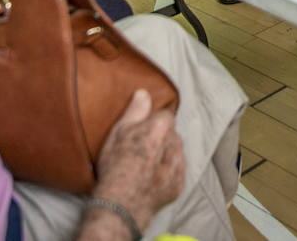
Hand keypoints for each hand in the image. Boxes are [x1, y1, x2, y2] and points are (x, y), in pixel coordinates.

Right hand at [87, 90, 185, 236]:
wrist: (121, 203)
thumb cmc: (116, 165)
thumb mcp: (119, 132)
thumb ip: (135, 111)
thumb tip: (144, 93)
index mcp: (162, 127)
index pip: (165, 115)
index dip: (152, 122)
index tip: (141, 132)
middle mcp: (176, 144)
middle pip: (171, 134)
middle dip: (160, 139)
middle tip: (141, 150)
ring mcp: (179, 166)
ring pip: (175, 153)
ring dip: (166, 155)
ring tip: (145, 166)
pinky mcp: (179, 185)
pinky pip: (176, 173)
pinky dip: (167, 174)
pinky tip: (151, 179)